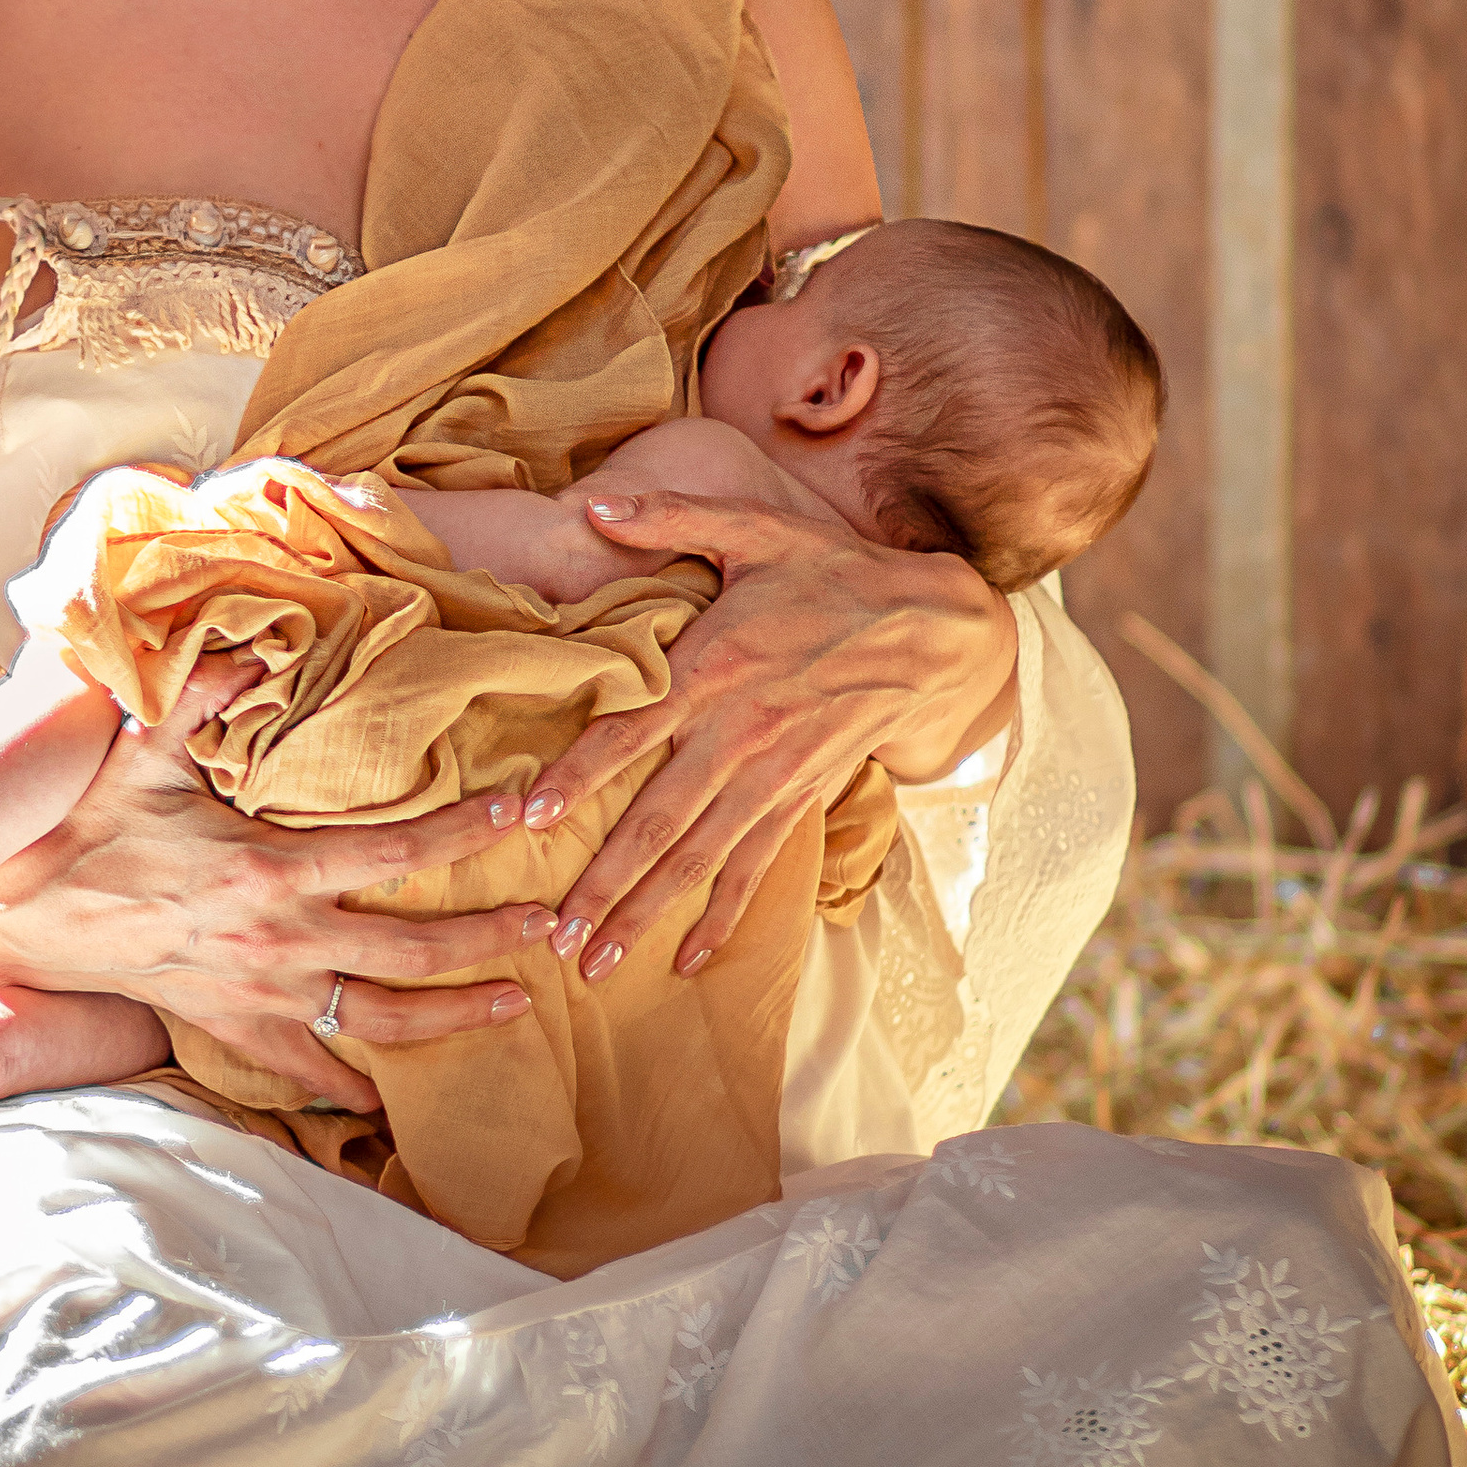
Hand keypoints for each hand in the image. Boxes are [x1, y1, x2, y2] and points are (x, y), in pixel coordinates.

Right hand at [0, 666, 555, 1108]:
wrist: (19, 922)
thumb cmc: (85, 834)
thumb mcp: (140, 754)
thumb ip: (198, 697)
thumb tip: (245, 639)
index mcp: (271, 869)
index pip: (394, 850)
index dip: (464, 831)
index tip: (523, 814)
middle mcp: (279, 941)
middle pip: (409, 948)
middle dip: (488, 940)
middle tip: (551, 927)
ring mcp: (259, 996)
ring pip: (377, 1019)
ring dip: (452, 1016)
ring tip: (515, 1008)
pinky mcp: (232, 1031)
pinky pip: (308, 1070)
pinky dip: (355, 1088)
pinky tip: (398, 1098)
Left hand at [527, 491, 1018, 982]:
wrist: (934, 629)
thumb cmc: (832, 572)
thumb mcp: (756, 528)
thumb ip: (671, 516)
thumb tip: (594, 502)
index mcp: (716, 664)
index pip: (633, 726)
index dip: (582, 771)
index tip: (531, 815)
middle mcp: (740, 732)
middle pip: (660, 817)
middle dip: (604, 880)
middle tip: (554, 931)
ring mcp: (774, 774)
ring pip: (701, 857)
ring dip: (647, 912)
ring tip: (596, 963)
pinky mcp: (802, 797)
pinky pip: (756, 867)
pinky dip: (722, 915)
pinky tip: (686, 959)